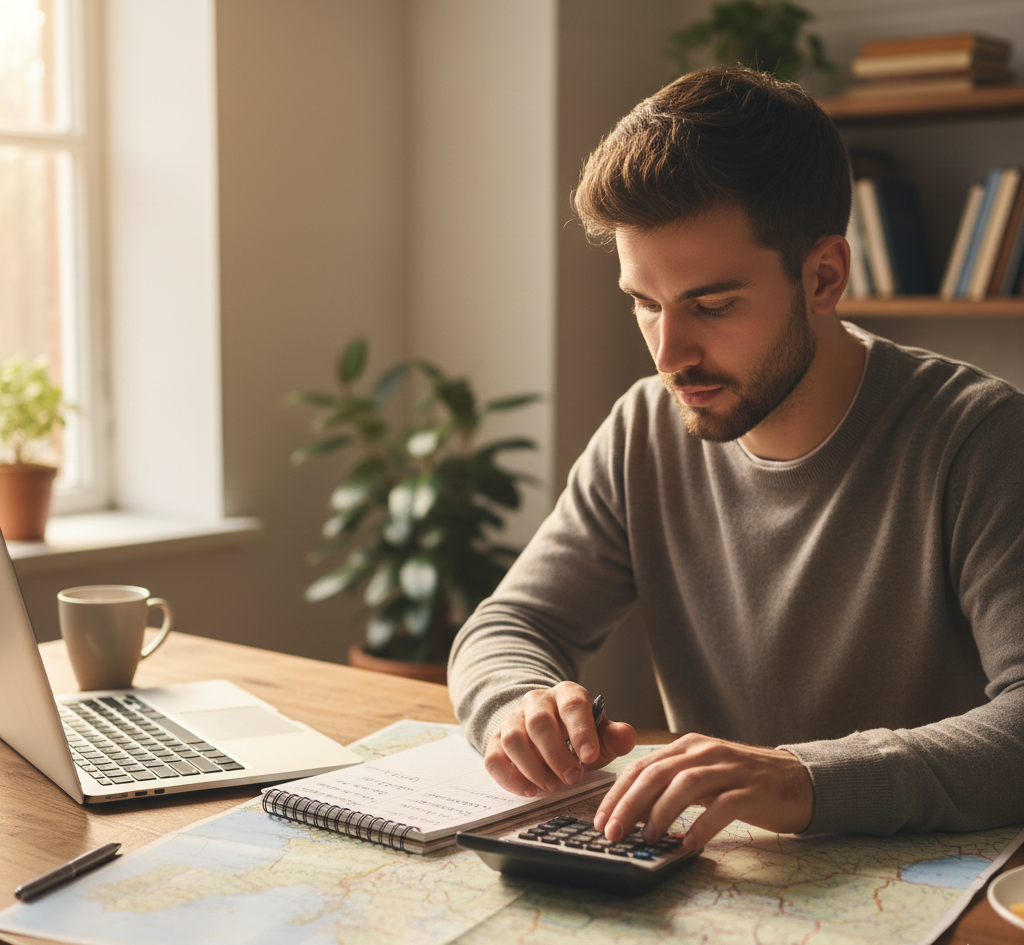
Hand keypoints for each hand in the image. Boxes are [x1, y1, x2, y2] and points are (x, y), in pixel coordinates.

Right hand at [484, 682, 635, 796]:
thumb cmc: (576, 734)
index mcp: (566, 695)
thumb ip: (613, 736)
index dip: (581, 731)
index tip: (590, 757)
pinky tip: (529, 790)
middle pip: (539, 723)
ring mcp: (512, 720)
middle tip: (573, 779)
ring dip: (533, 767)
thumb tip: (627, 737)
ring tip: (553, 787)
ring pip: (513, 739)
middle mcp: (536, 702)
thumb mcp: (599, 733)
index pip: (572, 705)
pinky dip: (509, 777)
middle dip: (556, 755)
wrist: (547, 729)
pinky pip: (493, 757)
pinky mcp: (496, 741)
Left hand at [593, 733, 812, 850]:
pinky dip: (701, 825)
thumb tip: (632, 811)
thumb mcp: (703, 774)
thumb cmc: (744, 782)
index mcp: (688, 746)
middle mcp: (705, 752)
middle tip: (612, 831)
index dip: (617, 792)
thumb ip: (672, 784)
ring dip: (660, 812)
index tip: (600, 818)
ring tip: (647, 837)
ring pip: (684, 785)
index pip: (642, 765)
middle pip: (656, 773)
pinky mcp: (752, 790)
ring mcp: (729, 769)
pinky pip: (722, 807)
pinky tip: (688, 843)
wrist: (800, 780)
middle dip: (629, 803)